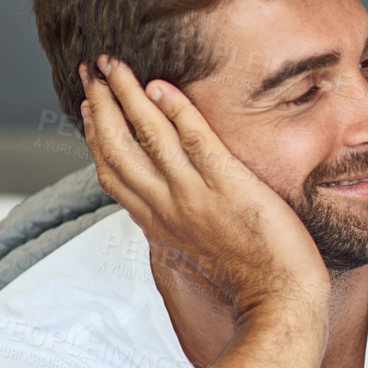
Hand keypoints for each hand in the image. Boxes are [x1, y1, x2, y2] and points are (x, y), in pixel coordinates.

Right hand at [81, 56, 329, 320]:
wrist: (278, 304)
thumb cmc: (247, 283)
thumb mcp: (194, 258)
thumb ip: (173, 232)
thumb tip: (158, 222)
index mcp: (159, 223)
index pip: (113, 172)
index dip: (95, 136)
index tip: (88, 107)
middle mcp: (168, 205)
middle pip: (118, 147)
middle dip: (100, 104)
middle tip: (90, 69)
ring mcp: (195, 194)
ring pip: (148, 135)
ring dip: (126, 94)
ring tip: (112, 63)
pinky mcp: (228, 186)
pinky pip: (196, 141)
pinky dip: (176, 111)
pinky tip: (160, 85)